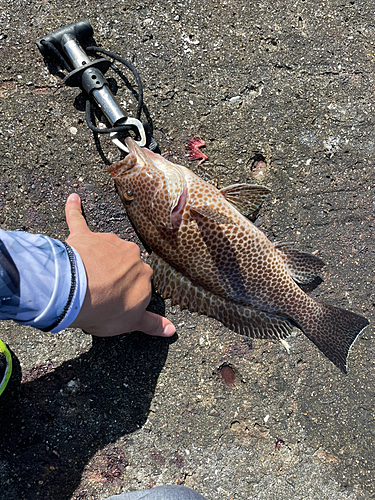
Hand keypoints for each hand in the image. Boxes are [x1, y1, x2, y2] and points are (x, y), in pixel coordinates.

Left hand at [65, 193, 174, 337]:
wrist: (78, 292)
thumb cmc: (105, 308)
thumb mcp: (131, 323)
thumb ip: (152, 324)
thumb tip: (172, 330)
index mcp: (144, 275)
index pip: (140, 284)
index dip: (127, 296)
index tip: (117, 304)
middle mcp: (131, 255)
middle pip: (125, 263)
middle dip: (116, 274)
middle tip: (102, 291)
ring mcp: (108, 243)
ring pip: (105, 247)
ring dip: (98, 255)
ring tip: (85, 273)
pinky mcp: (85, 236)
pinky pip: (79, 220)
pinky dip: (74, 210)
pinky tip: (73, 198)